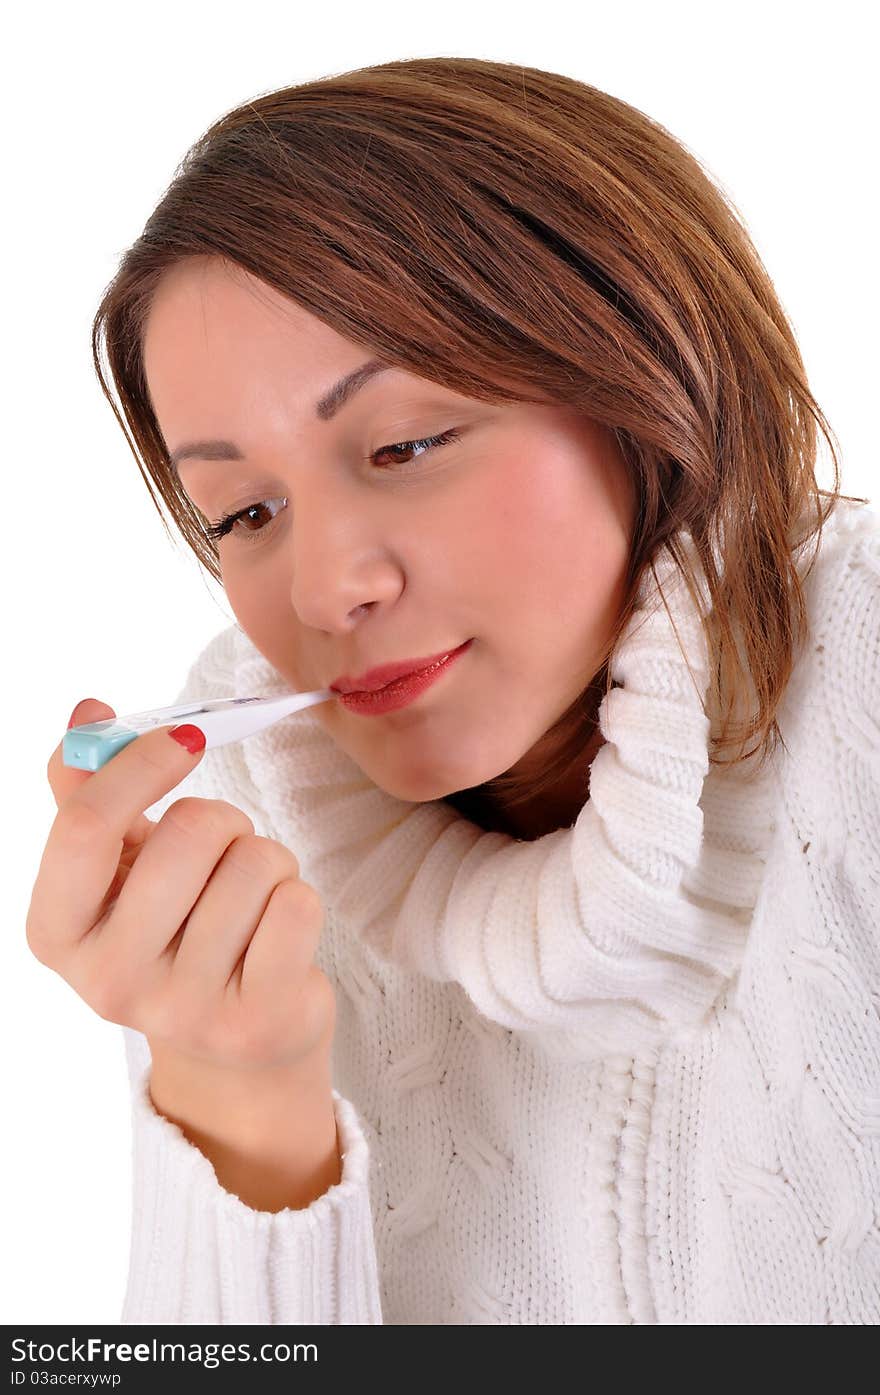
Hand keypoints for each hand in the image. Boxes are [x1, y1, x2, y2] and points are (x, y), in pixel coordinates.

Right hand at [28, 699, 335, 1074]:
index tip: (185, 738)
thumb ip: (90, 790)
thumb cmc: (172, 929)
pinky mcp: (255, 1023)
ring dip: (265, 862)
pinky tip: (277, 934)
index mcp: (56, 932)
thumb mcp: (117, 866)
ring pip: (254, 863)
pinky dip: (297, 897)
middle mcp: (109, 982)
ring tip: (248, 901)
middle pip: (188, 834)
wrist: (231, 1036)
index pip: (86, 826)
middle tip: (222, 848)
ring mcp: (182, 1011)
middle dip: (223, 819)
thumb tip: (88, 713)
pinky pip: (297, 905)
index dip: (141, 765)